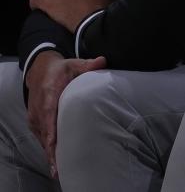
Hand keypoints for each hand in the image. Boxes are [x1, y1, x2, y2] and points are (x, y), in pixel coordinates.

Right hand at [25, 50, 106, 177]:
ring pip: (42, 139)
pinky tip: (56, 161)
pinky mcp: (35, 123)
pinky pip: (42, 138)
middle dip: (51, 150)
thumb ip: (88, 65)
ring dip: (50, 153)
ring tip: (59, 170)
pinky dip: (48, 149)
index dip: (51, 131)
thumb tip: (102, 61)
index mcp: (48, 95)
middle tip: (60, 168)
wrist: (40, 71)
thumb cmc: (60, 70)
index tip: (54, 144)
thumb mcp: (74, 64)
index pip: (48, 115)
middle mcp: (39, 109)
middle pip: (45, 133)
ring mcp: (35, 117)